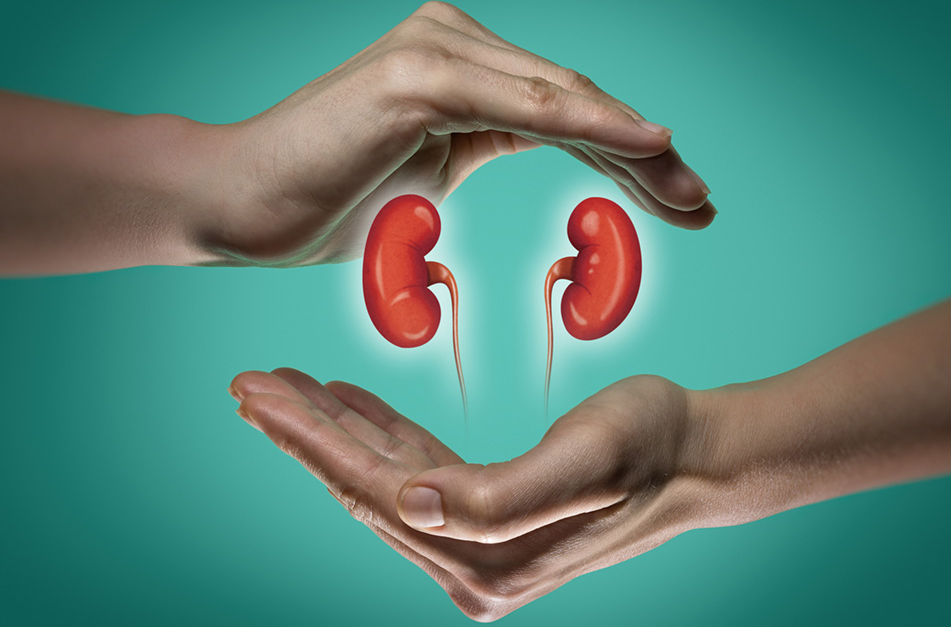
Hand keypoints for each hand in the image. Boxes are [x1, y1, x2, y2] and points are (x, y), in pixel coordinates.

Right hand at [210, 1, 714, 265]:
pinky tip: (647, 144)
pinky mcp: (419, 74)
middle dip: (645, 158)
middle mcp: (455, 46)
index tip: (680, 202)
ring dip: (635, 147)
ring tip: (691, 191)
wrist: (235, 206)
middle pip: (575, 100)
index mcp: (460, 74)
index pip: (563, 112)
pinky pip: (523, 105)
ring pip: (560, 98)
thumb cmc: (321, 204)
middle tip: (703, 203)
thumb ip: (475, 153)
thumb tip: (519, 156)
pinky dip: (588, 123)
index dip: (626, 157)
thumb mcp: (424, 180)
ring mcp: (436, 52)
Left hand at [228, 368, 709, 620]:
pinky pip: (418, 470)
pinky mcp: (487, 515)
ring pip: (383, 477)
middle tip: (250, 386)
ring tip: (286, 388)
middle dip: (304, 435)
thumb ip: (497, 497)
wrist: (700, 455)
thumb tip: (409, 505)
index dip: (311, 442)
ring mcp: (478, 543)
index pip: (375, 492)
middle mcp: (472, 564)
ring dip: (334, 431)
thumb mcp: (587, 458)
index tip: (257, 396)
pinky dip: (380, 433)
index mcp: (486, 558)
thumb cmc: (652, 445)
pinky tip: (349, 403)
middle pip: (366, 488)